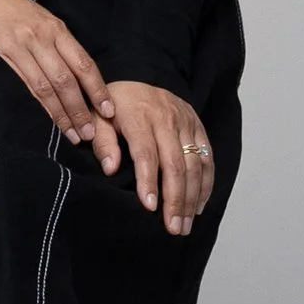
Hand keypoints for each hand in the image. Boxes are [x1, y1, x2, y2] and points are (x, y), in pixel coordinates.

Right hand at [0, 0, 111, 146]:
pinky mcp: (4, 51)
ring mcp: (23, 44)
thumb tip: (75, 73)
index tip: (108, 111)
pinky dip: (43, 104)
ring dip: (63, 113)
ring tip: (74, 133)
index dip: (98, 89)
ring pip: (49, 86)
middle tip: (91, 133)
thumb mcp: (38, 17)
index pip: (84, 63)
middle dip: (82, 109)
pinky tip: (52, 118)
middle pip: (68, 79)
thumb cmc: (5, 4)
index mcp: (56, 26)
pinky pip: (28, 83)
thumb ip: (55, 41)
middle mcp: (43, 36)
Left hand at [91, 81, 214, 235]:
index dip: (149, 180)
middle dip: (176, 198)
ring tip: (184, 224)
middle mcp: (166, 117)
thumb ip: (102, 141)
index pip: (146, 152)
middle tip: (173, 227)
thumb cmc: (113, 105)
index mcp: (138, 114)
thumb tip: (110, 168)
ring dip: (192, 197)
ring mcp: (186, 121)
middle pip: (175, 163)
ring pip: (195, 163)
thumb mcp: (97, 117)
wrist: (138, 76)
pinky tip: (199, 205)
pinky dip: (206, 183)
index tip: (149, 207)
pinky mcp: (198, 126)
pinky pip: (207, 157)